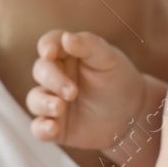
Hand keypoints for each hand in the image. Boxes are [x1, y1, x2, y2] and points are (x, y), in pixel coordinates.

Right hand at [27, 30, 146, 149]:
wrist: (132, 115)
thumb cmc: (118, 79)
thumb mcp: (109, 59)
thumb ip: (89, 46)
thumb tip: (66, 38)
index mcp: (67, 54)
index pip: (49, 44)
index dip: (46, 46)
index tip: (49, 53)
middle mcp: (56, 76)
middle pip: (41, 71)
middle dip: (53, 80)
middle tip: (72, 92)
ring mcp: (53, 101)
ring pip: (34, 99)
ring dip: (43, 103)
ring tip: (60, 108)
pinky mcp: (55, 126)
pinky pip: (38, 128)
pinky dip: (41, 128)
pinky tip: (52, 128)